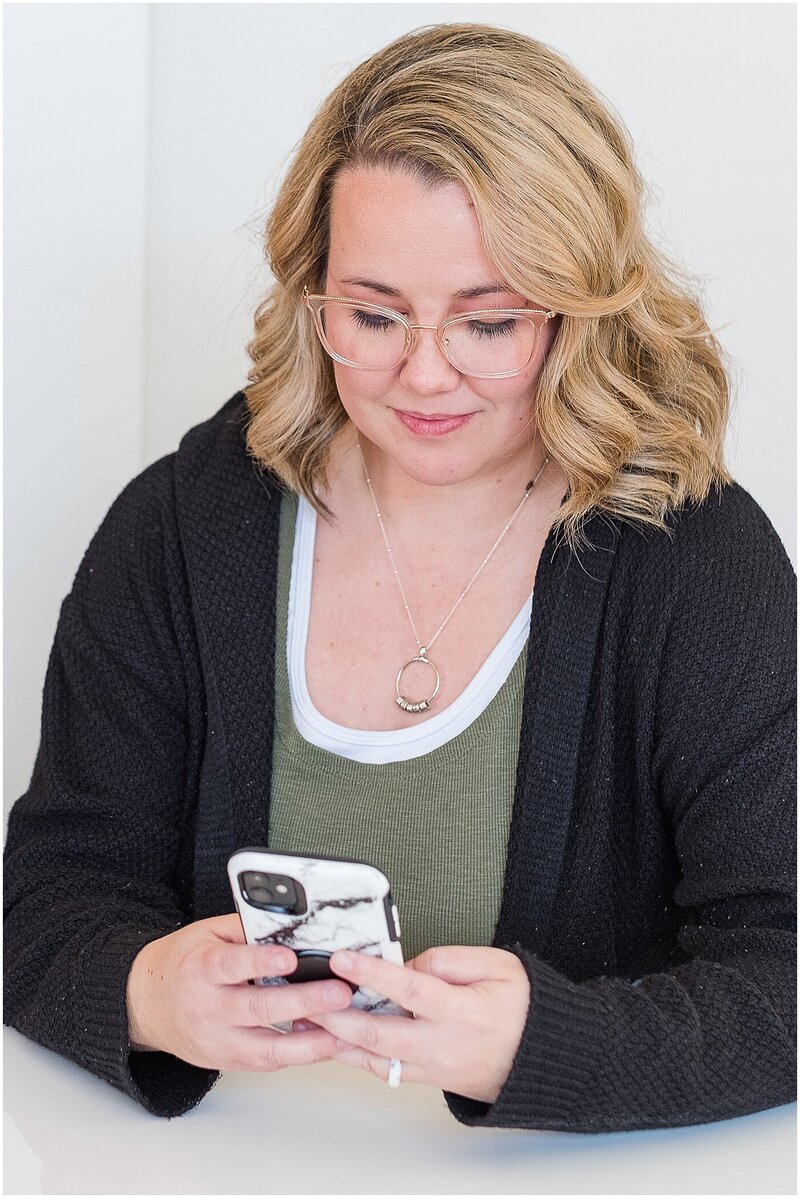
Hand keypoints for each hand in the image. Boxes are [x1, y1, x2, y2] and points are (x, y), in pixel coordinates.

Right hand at [126, 914, 352, 1070]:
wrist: (146, 1005)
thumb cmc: (183, 964)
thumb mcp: (206, 934)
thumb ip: (245, 930)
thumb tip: (289, 923)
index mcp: (200, 969)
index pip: (231, 966)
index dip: (261, 962)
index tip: (291, 958)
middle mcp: (208, 1009)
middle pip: (256, 1009)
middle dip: (302, 1002)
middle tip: (339, 993)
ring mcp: (218, 1041)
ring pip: (265, 1049)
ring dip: (308, 1043)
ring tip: (343, 1032)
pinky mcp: (228, 1061)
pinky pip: (267, 1063)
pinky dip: (299, 1055)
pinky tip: (326, 1045)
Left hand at [310, 945, 529, 1103]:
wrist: (542, 1057)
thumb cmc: (523, 1008)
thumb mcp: (497, 966)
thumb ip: (448, 960)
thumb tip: (406, 964)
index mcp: (461, 1011)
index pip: (409, 989)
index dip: (371, 973)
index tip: (342, 958)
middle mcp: (442, 1044)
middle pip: (378, 1032)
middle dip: (336, 1014)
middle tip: (308, 995)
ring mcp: (432, 1067)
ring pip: (374, 1057)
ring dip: (337, 1038)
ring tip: (307, 1019)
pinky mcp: (427, 1078)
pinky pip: (384, 1070)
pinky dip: (355, 1055)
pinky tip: (334, 1041)